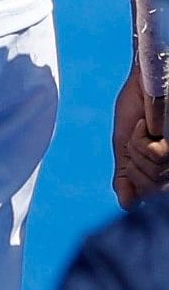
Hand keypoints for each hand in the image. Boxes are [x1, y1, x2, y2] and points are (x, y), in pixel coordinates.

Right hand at [118, 72, 164, 205]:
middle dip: (135, 163)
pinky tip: (149, 124)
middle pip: (152, 188)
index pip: (149, 196)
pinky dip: (142, 139)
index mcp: (164, 169)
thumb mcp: (125, 148)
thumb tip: (127, 206)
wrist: (141, 83)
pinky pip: (157, 155)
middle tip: (139, 137)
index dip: (133, 180)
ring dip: (138, 148)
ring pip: (156, 172)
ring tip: (145, 127)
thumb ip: (125, 176)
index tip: (132, 155)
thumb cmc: (138, 110)